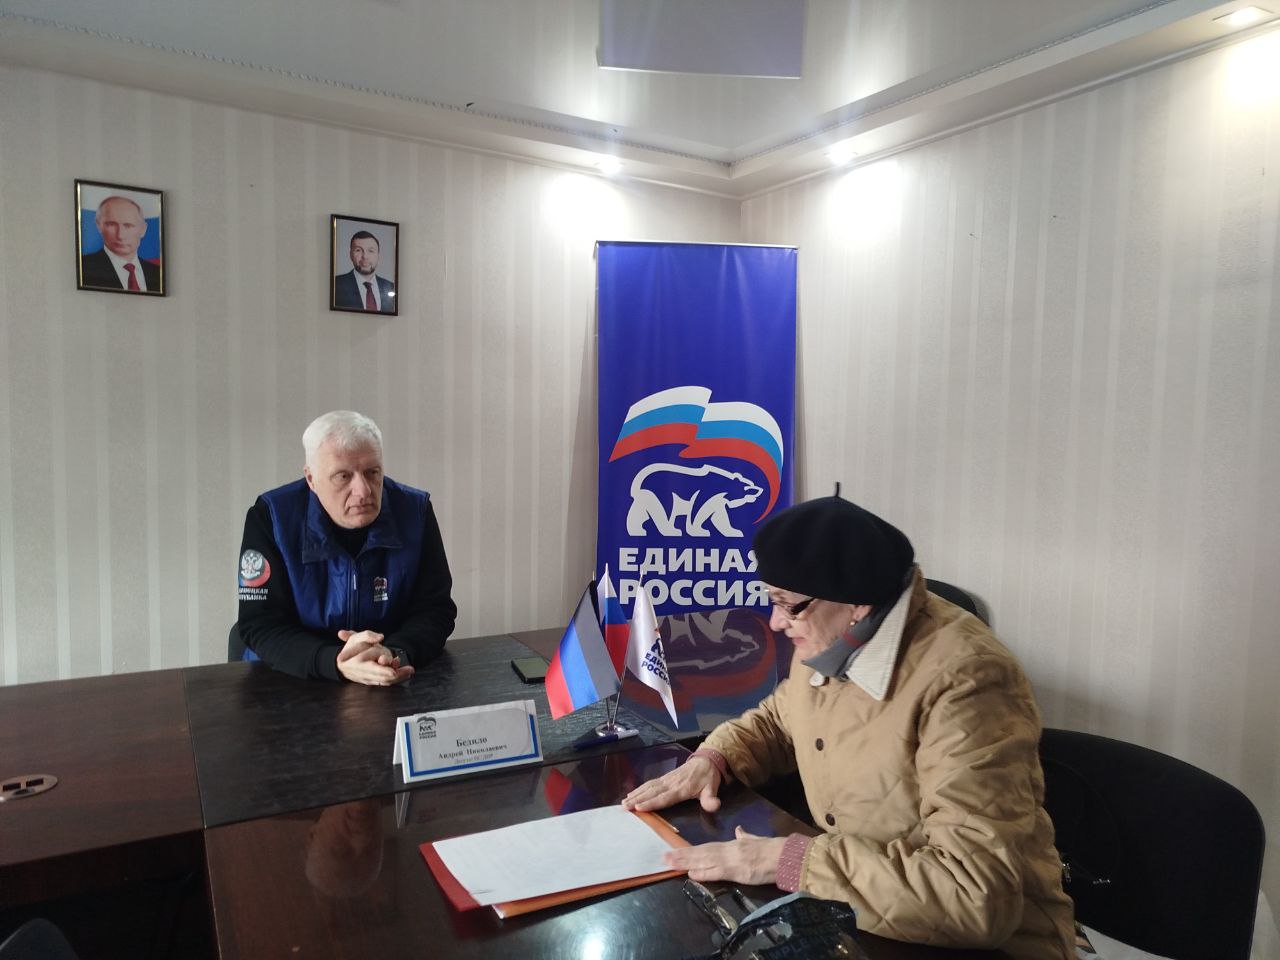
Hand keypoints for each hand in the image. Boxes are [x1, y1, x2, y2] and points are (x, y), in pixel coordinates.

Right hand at [336, 629, 413, 685]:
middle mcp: (361, 673)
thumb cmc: (351, 648)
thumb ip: (367, 636)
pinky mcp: (372, 682)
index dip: (383, 667)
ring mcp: (367, 679)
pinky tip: (405, 673)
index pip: (371, 665)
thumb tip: (380, 637)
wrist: (342, 664)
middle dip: (396, 673)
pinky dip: (395, 678)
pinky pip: (385, 682)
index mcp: (355, 662)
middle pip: (381, 676)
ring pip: (384, 680)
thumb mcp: (356, 637)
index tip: (392, 670)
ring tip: (410, 671)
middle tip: (409, 670)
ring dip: (399, 676)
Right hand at [622, 756, 720, 812]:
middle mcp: (671, 783)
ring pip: (649, 787)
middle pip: (652, 792)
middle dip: (638, 799)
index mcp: (681, 788)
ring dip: (636, 794)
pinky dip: (640, 789)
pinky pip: (650, 783)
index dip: (652, 802)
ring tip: (624, 802)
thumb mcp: (712, 788)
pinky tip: (632, 794)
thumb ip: (711, 799)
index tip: (639, 807)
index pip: (664, 797)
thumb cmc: (708, 777)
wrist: (706, 760)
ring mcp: (666, 779)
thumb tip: (714, 806)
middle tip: (624, 807)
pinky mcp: (664, 778)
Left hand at [663, 826, 786, 884]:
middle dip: (682, 855)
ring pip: (705, 861)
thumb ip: (746, 837)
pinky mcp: (738, 872)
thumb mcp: (756, 840)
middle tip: (664, 857)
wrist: (786, 855)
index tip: (675, 851)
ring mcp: (732, 861)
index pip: (707, 848)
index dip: (691, 850)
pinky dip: (704, 873)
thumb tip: (739, 831)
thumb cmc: (773, 850)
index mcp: (733, 845)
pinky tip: (691, 873)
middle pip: (701, 853)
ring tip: (670, 863)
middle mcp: (729, 851)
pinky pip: (718, 872)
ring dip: (686, 862)